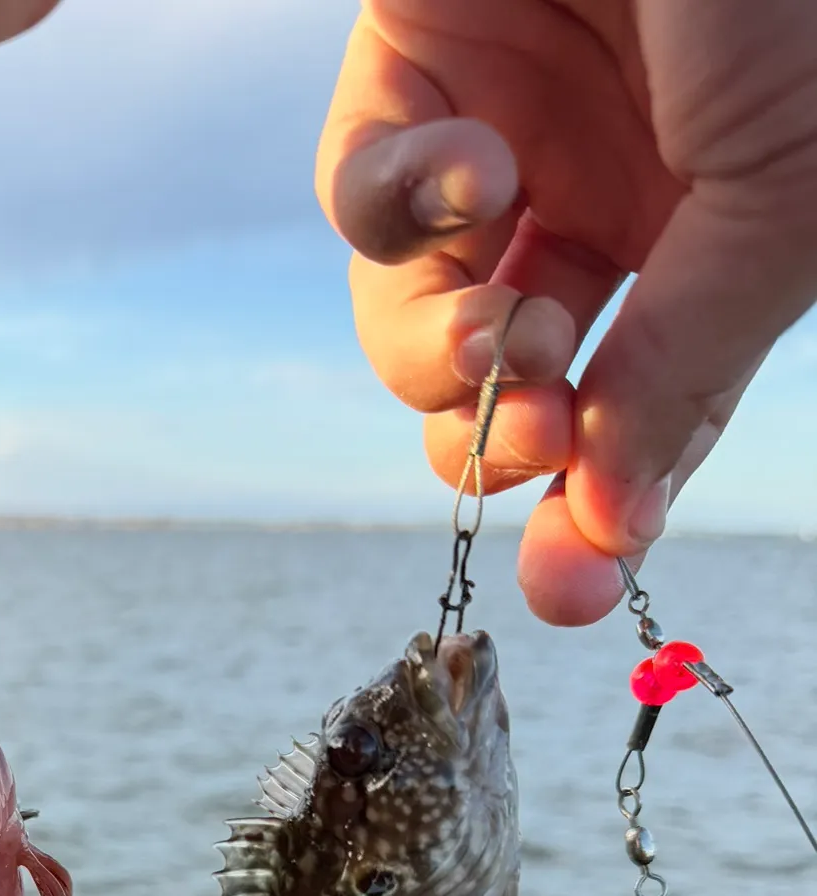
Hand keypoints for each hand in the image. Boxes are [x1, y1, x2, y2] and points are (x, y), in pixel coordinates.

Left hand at [315, 0, 816, 623]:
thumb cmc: (792, 5)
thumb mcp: (782, 203)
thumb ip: (690, 368)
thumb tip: (614, 526)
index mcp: (706, 238)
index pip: (628, 406)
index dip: (596, 504)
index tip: (569, 597)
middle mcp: (598, 203)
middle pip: (500, 388)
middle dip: (500, 439)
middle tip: (528, 434)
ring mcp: (500, 144)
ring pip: (414, 322)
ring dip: (446, 356)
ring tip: (504, 324)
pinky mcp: (409, 79)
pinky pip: (361, 200)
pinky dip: (401, 212)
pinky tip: (475, 170)